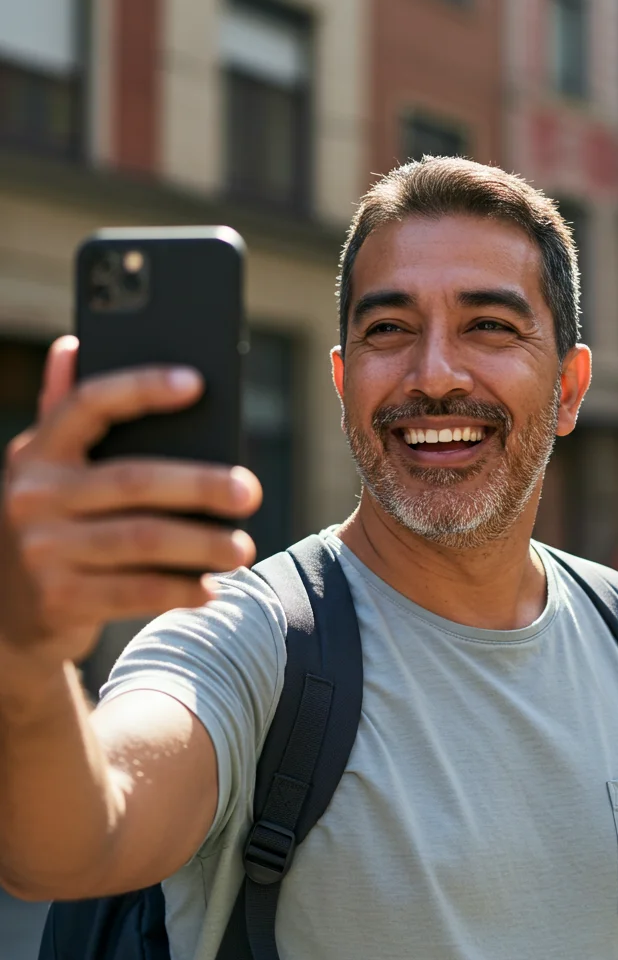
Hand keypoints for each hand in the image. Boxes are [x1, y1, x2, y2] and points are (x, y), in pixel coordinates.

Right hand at [1, 336, 261, 682]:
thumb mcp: (45, 471)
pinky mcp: (58, 600)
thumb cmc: (51, 525)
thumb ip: (62, 413)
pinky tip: (210, 588)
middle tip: (250, 492)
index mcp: (36, 452)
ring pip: (141, 539)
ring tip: (243, 547)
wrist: (5, 614)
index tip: (197, 383)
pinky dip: (179, 589)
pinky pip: (134, 591)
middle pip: (134, 480)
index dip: (142, 388)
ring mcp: (42, 551)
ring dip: (202, 545)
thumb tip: (73, 345)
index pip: (90, 404)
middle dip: (200, 485)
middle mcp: (32, 497)